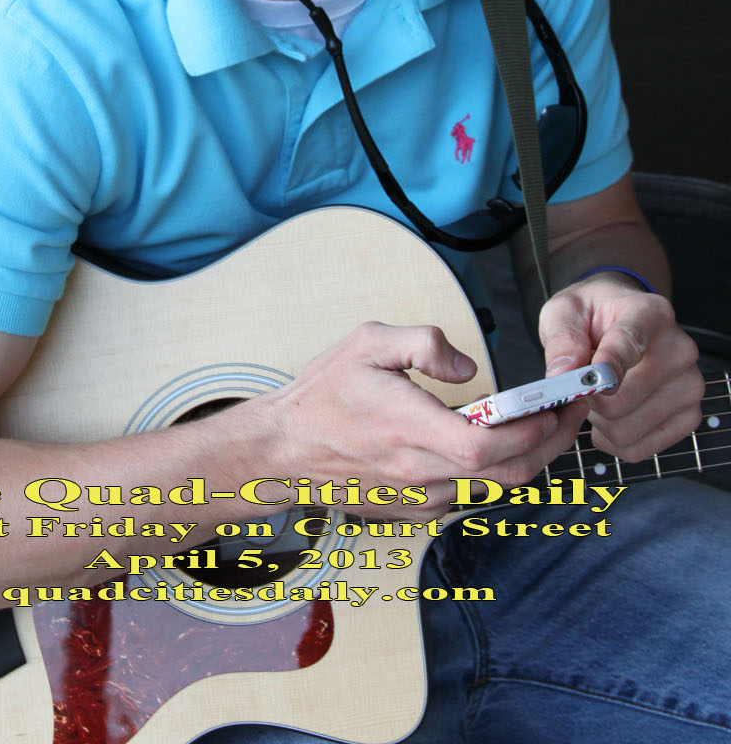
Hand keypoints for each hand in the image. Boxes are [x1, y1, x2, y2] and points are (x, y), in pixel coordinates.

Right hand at [263, 321, 590, 517]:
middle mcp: (421, 474)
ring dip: (527, 458)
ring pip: (494, 488)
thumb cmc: (323, 394)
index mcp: (410, 429)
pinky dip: (494, 472)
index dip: (534, 428)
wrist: (283, 451)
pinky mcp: (415, 511)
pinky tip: (497, 444)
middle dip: (550, 443)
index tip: (558, 402)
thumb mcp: (368, 342)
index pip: (489, 444)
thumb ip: (425, 343)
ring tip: (543, 422)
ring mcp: (420, 499)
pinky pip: (470, 496)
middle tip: (570, 411)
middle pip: (508, 473)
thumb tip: (469, 368)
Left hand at [538, 275, 703, 460]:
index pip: (630, 345)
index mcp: (649, 314)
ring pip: (626, 430)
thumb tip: (563, 375)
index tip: (592, 384)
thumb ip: (562, 339)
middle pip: (620, 401)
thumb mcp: (564, 313)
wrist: (617, 323)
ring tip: (599, 395)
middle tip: (584, 385)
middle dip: (589, 401)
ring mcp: (689, 386)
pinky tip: (611, 415)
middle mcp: (679, 350)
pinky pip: (637, 449)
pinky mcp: (688, 417)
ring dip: (600, 422)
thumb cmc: (592, 318)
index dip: (609, 367)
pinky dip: (613, 440)